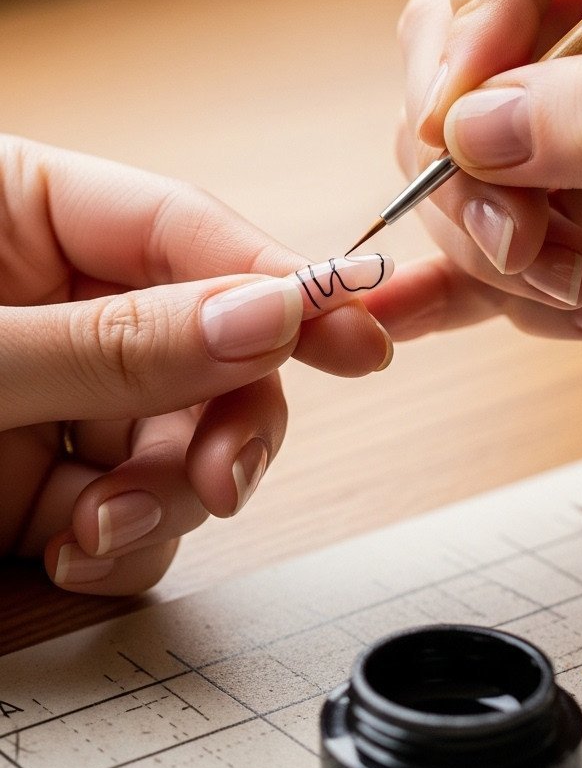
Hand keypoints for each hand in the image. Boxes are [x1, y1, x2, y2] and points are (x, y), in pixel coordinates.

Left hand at [0, 137, 392, 594]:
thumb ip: (115, 343)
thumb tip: (268, 319)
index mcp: (26, 214)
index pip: (186, 231)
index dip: (280, 283)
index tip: (362, 337)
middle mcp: (53, 304)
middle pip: (207, 346)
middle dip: (230, 419)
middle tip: (230, 476)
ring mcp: (50, 398)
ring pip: (180, 442)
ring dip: (169, 498)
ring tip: (105, 529)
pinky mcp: (34, 487)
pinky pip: (126, 513)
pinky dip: (123, 546)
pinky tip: (78, 554)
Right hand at [370, 0, 581, 403]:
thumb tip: (476, 126)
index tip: (468, 109)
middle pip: (454, 41)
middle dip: (465, 151)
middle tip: (523, 235)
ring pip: (455, 153)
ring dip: (490, 238)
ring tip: (581, 290)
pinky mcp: (578, 225)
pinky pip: (476, 242)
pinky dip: (453, 285)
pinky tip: (421, 315)